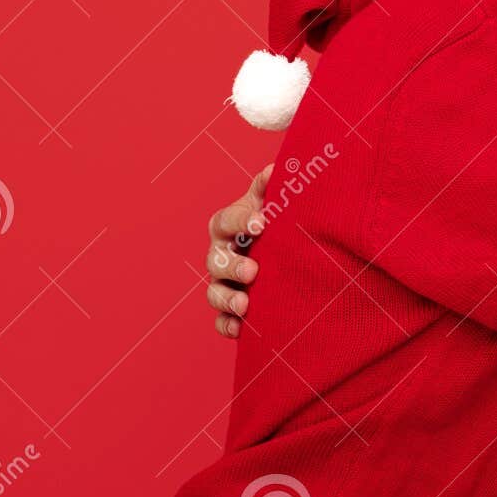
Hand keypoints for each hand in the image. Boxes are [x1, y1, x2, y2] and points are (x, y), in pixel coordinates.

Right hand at [204, 163, 270, 338]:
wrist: (283, 248)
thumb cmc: (275, 222)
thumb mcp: (273, 201)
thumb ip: (272, 187)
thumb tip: (276, 167)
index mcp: (228, 225)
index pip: (227, 220)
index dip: (242, 221)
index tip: (262, 223)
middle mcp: (221, 254)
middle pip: (215, 260)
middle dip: (232, 266)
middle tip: (253, 270)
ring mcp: (223, 282)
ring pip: (214, 292)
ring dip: (227, 298)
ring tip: (245, 304)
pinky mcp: (230, 308)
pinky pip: (221, 320)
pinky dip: (227, 325)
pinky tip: (241, 328)